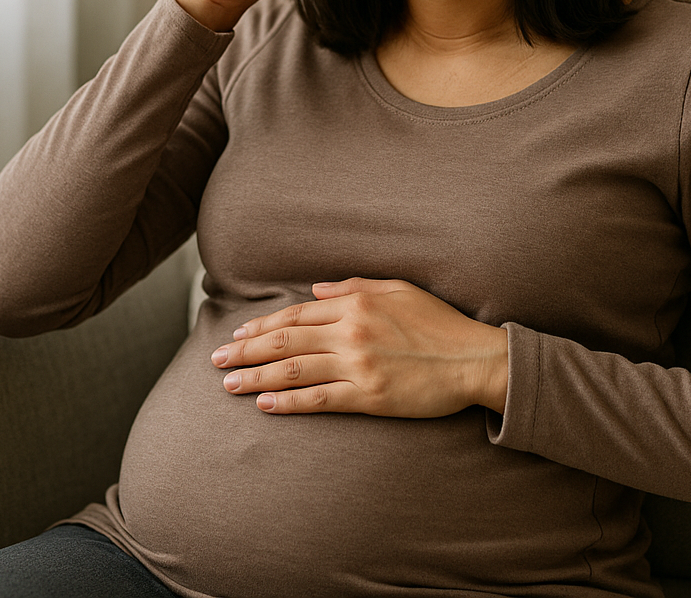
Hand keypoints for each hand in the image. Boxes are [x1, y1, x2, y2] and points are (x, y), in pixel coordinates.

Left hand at [209, 278, 508, 416]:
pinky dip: (287, 403)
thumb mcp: (398, 289)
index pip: (296, 313)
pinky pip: (318, 399)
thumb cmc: (439, 323)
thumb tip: (316, 289)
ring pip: (293, 370)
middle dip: (245, 350)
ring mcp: (358, 365)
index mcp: (355, 303)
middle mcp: (350, 332)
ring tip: (228, 384)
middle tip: (216, 359)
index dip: (263, 325)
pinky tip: (264, 405)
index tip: (238, 334)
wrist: (473, 359)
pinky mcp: (368, 396)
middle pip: (285, 340)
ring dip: (256, 377)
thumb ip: (354, 285)